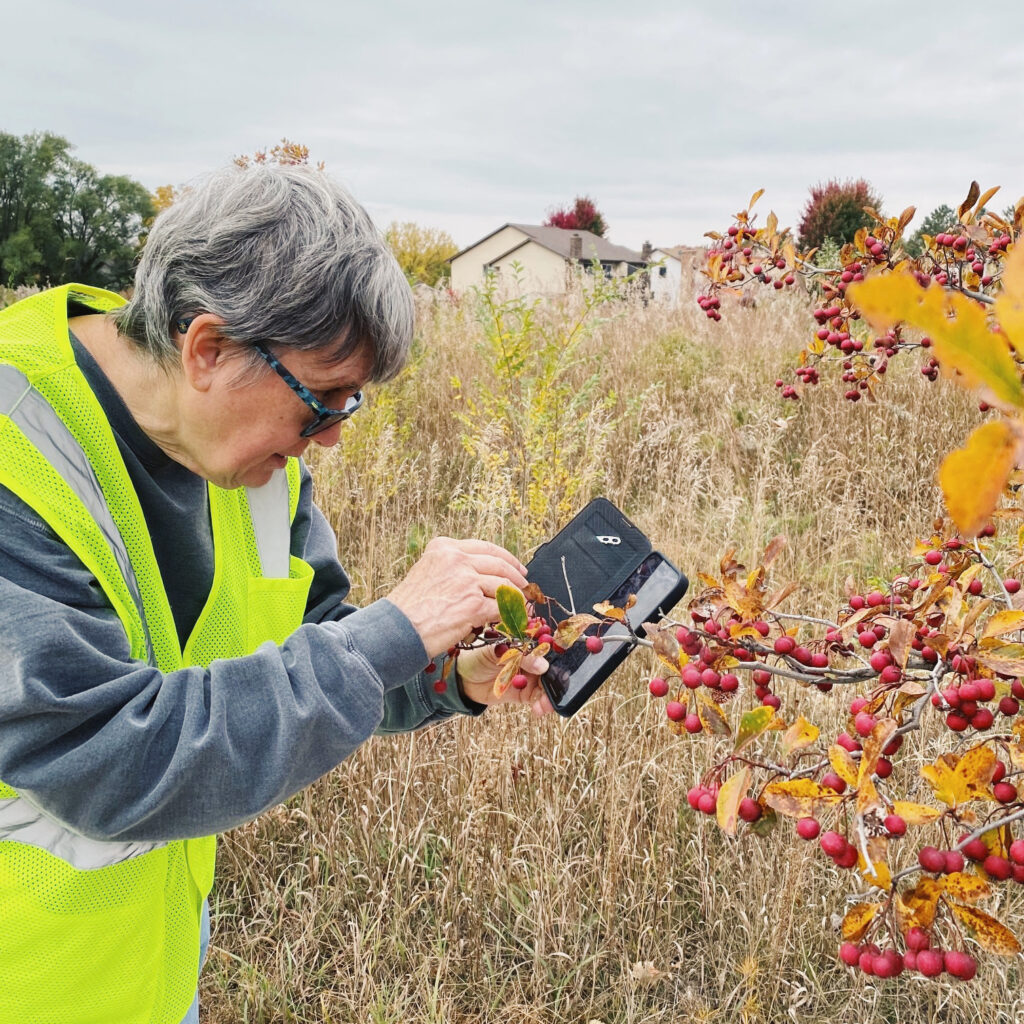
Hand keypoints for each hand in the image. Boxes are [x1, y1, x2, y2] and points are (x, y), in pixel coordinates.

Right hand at [386, 537, 527, 657]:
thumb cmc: (408, 608)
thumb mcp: (426, 572)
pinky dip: (509, 615)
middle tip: (524, 586)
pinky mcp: (474, 604)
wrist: (397, 629)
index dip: (506, 557)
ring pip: (503, 586)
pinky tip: (512, 619)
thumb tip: (482, 575)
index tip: (516, 566)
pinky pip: (500, 607)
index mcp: (444, 547)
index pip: (485, 547)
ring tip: (520, 606)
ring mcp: (467, 580)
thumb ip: (452, 568)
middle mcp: (456, 559)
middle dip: (515, 576)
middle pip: (498, 563)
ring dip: (515, 598)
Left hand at [456, 646, 553, 715]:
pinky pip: (538, 699)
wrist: (462, 679)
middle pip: (552, 667)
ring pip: (547, 685)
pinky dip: (542, 705)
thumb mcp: (497, 651)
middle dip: (558, 678)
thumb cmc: (477, 656)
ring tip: (546, 703)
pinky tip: (539, 709)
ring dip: (551, 695)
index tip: (564, 663)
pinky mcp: (524, 694)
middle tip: (559, 687)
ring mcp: (529, 677)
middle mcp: (531, 659)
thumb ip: (520, 656)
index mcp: (526, 642)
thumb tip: (543, 666)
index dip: (558, 653)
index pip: (547, 646)